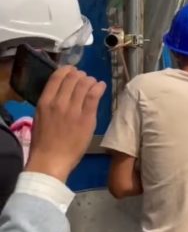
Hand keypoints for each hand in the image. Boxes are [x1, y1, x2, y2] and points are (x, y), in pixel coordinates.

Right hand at [26, 66, 106, 182]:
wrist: (51, 160)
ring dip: (91, 81)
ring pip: (85, 85)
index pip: (57, 77)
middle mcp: (58, 102)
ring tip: (94, 83)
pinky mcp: (87, 118)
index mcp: (44, 102)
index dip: (67, 70)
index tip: (73, 71)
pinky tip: (102, 86)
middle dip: (81, 75)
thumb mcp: (40, 117)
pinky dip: (99, 87)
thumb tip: (61, 92)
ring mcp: (73, 109)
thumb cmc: (44, 142)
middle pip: (73, 79)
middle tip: (86, 78)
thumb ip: (50, 104)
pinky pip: (94, 96)